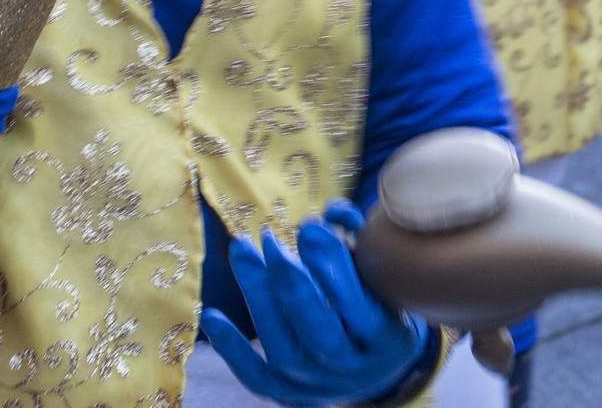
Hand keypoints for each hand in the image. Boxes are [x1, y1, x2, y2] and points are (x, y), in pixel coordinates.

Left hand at [200, 201, 431, 406]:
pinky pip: (257, 377)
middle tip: (271, 239)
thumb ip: (359, 239)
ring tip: (243, 248)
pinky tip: (212, 314)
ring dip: (259, 299)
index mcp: (388, 340)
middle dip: (293, 286)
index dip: (335, 269)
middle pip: (320, 334)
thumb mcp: (383, 272)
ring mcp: (319, 388)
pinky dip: (233, 349)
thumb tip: (331, 211)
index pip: (360, 308)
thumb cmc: (381, 301)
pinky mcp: (288, 395)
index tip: (311, 226)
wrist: (376, 363)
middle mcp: (354, 371)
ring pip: (285, 352)